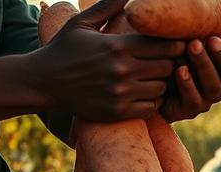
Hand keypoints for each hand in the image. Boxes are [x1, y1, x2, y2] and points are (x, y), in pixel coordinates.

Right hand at [33, 0, 184, 121]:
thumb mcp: (82, 23)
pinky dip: (154, 101)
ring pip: (161, 88)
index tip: (177, 45)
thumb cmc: (64, 49)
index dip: (174, 45)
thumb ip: (107, 6)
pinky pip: (151, 107)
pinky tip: (147, 93)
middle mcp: (121, 70)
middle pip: (166, 67)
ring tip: (156, 77)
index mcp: (116, 46)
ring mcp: (121, 93)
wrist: (43, 82)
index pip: (161, 45)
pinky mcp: (119, 111)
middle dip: (171, 63)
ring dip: (162, 83)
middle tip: (171, 62)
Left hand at [161, 37, 220, 122]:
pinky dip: (188, 84)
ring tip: (190, 49)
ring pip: (213, 89)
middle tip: (199, 42)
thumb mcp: (187, 41)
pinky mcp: (187, 111)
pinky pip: (194, 101)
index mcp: (220, 74)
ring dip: (203, 67)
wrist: (143, 76)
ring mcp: (203, 101)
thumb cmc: (168, 53)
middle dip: (215, 58)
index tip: (214, 39)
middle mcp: (215, 88)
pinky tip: (180, 69)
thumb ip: (207, 37)